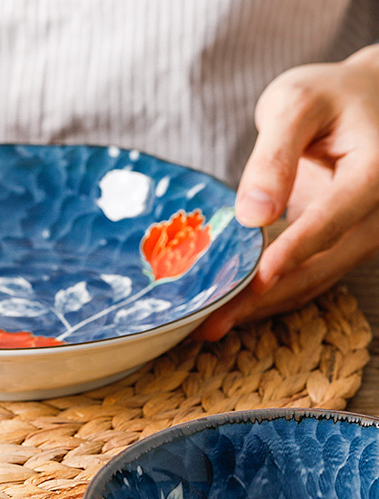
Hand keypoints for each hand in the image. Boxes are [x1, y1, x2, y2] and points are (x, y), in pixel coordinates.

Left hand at [198, 45, 378, 340]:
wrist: (367, 105)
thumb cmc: (329, 99)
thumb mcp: (297, 104)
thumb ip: (275, 154)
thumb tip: (253, 214)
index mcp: (376, 173)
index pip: (333, 219)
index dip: (295, 251)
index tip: (259, 280)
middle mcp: (378, 215)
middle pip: (319, 266)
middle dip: (263, 298)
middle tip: (210, 324)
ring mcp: (362, 238)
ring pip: (311, 283)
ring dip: (260, 308)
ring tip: (207, 328)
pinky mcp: (341, 250)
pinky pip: (306, 280)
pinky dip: (268, 298)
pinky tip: (227, 311)